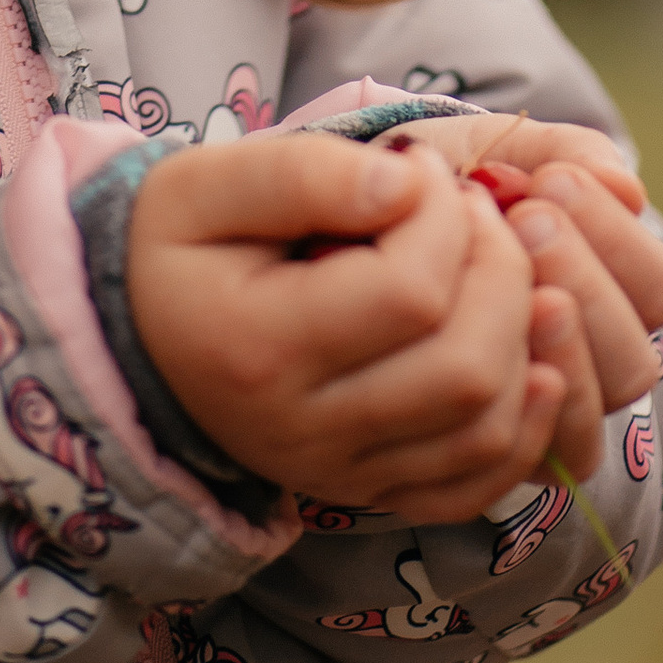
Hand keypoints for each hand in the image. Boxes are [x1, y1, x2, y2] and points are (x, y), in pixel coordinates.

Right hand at [126, 132, 566, 519]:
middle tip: (474, 213)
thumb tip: (406, 186)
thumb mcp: (206, 184)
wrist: (138, 335)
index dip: (443, 218)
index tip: (419, 170)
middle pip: (465, 369)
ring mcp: (344, 475)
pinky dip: (523, 421)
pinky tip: (524, 355)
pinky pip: (481, 482)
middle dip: (500, 271)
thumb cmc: (175, 248)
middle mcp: (305, 433)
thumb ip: (304, 172)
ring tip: (492, 267)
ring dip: (520, 336)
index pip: (410, 293)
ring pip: (486, 427)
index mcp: (259, 350)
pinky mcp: (374, 493)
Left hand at [386, 113, 662, 480]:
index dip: (616, 238)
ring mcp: (552, 413)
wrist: (358, 234)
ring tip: (511, 280)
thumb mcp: (492, 153)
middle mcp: (593, 360)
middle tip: (528, 223)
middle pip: (635, 357)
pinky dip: (528, 415)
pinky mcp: (503, 453)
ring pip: (598, 410)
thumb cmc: (439, 191)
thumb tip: (626, 188)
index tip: (552, 183)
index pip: (658, 286)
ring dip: (562, 344)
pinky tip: (491, 353)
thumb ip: (561, 155)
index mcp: (612, 286)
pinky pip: (546, 460)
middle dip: (587, 284)